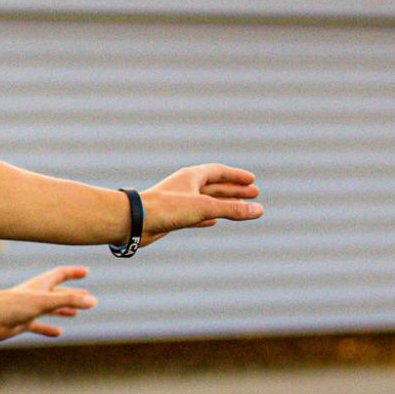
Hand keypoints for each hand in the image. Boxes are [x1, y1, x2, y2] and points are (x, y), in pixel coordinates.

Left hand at [0, 266, 95, 339]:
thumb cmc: (16, 304)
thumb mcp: (47, 301)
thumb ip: (70, 300)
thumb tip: (93, 301)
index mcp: (41, 284)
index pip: (61, 274)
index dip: (73, 272)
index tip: (86, 272)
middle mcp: (36, 295)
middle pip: (58, 292)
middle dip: (73, 293)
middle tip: (87, 295)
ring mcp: (29, 309)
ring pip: (50, 308)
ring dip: (63, 309)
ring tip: (75, 312)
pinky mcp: (23, 322)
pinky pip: (39, 325)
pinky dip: (49, 328)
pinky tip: (58, 332)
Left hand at [138, 164, 262, 242]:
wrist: (135, 221)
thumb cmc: (167, 208)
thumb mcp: (205, 207)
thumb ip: (232, 209)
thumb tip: (259, 210)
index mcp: (191, 176)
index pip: (219, 172)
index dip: (236, 176)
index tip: (252, 181)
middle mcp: (185, 186)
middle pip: (215, 185)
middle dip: (235, 190)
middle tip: (255, 194)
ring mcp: (178, 201)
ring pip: (207, 201)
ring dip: (224, 204)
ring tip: (241, 208)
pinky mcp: (172, 217)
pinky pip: (195, 215)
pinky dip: (207, 217)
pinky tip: (214, 222)